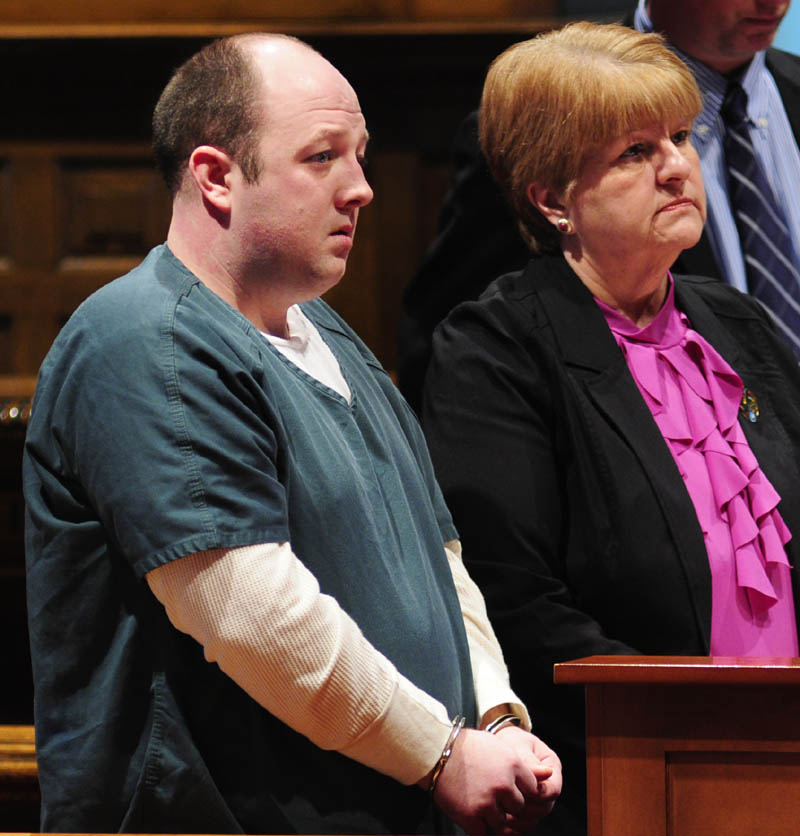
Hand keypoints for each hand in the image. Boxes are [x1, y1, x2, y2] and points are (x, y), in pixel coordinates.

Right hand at [422, 726, 560, 834]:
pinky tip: (472, 816)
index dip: (519, 790)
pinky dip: (479, 827)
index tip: (507, 787)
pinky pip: (483, 833)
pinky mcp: (471, 817)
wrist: (436, 751)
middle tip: (491, 796)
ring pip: (502, 822)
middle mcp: (504, 785)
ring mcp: (487, 803)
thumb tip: (548, 773)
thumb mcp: (498, 747)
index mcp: (513, 766)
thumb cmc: (467, 746)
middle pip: (518, 807)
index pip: (532, 789)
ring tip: (479, 803)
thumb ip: (523, 765)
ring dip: (492, 816)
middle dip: (507, 804)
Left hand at [494, 726, 561, 833]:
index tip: (522, 791)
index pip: (553, 789)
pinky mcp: (525, 807)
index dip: (540, 794)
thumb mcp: (519, 746)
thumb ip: (529, 761)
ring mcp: (537, 798)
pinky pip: (524, 823)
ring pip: (534, 818)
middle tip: (508, 805)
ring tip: (502, 815)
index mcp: (551, 767)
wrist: (497, 744)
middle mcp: (547, 786)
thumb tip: (543, 774)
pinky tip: (501, 824)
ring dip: (520, 820)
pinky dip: (514, 827)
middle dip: (527, 809)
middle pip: (544, 808)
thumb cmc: (510, 741)